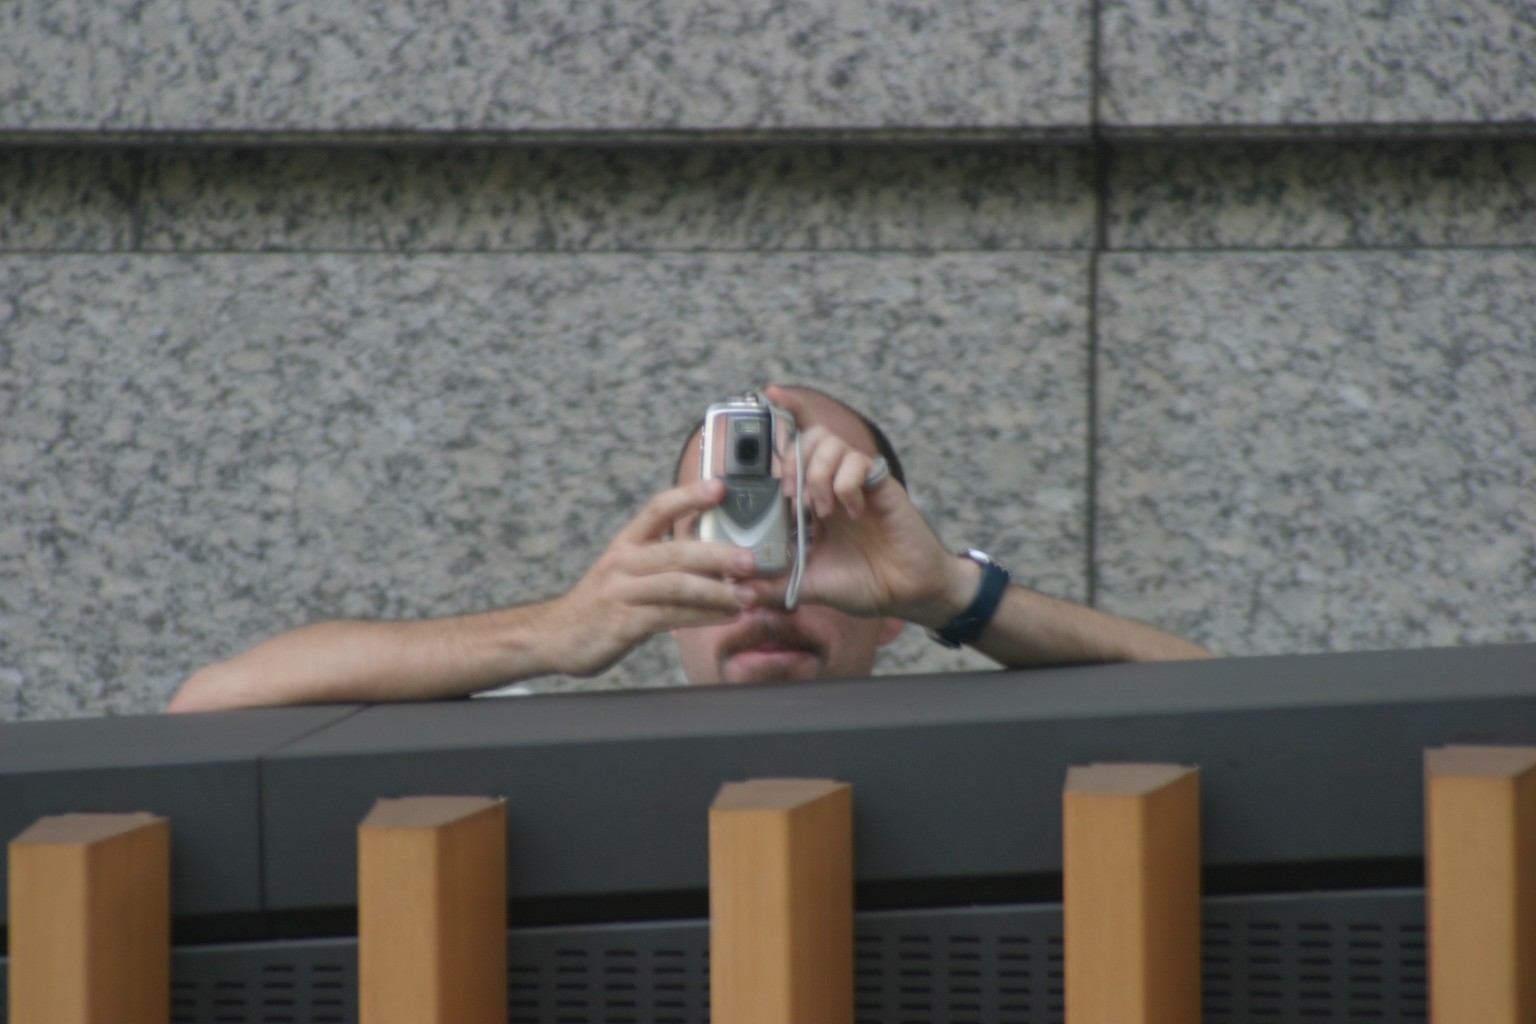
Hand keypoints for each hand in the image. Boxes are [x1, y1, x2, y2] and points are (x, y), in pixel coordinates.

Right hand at [545, 478, 757, 675]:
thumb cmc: (603, 602)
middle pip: (676, 551)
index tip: (720, 488)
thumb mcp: (626, 571)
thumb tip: (718, 554)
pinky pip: (671, 616)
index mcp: (626, 543)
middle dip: (718, 554)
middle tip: (750, 560)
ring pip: (676, 585)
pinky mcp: (624, 623)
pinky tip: (726, 615)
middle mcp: (623, 563)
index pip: (658, 509)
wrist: (556, 636)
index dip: (689, 496)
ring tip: (747, 595)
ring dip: (717, 590)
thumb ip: (664, 560)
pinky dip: (703, 615)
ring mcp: (621, 593)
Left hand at [745, 386, 973, 627]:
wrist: (908, 594)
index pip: (799, 444)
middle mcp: (837, 482)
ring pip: (831, 443)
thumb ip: (773, 583)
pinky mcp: (882, 486)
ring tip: (823, 511)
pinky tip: (851, 511)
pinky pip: (858, 462)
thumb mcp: (808, 584)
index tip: (768, 394)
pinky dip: (846, 485)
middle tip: (792, 496)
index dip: (787, 413)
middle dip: (793, 460)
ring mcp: (860, 482)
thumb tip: (737, 589)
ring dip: (818, 475)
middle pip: (811, 436)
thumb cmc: (864, 583)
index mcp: (816, 497)